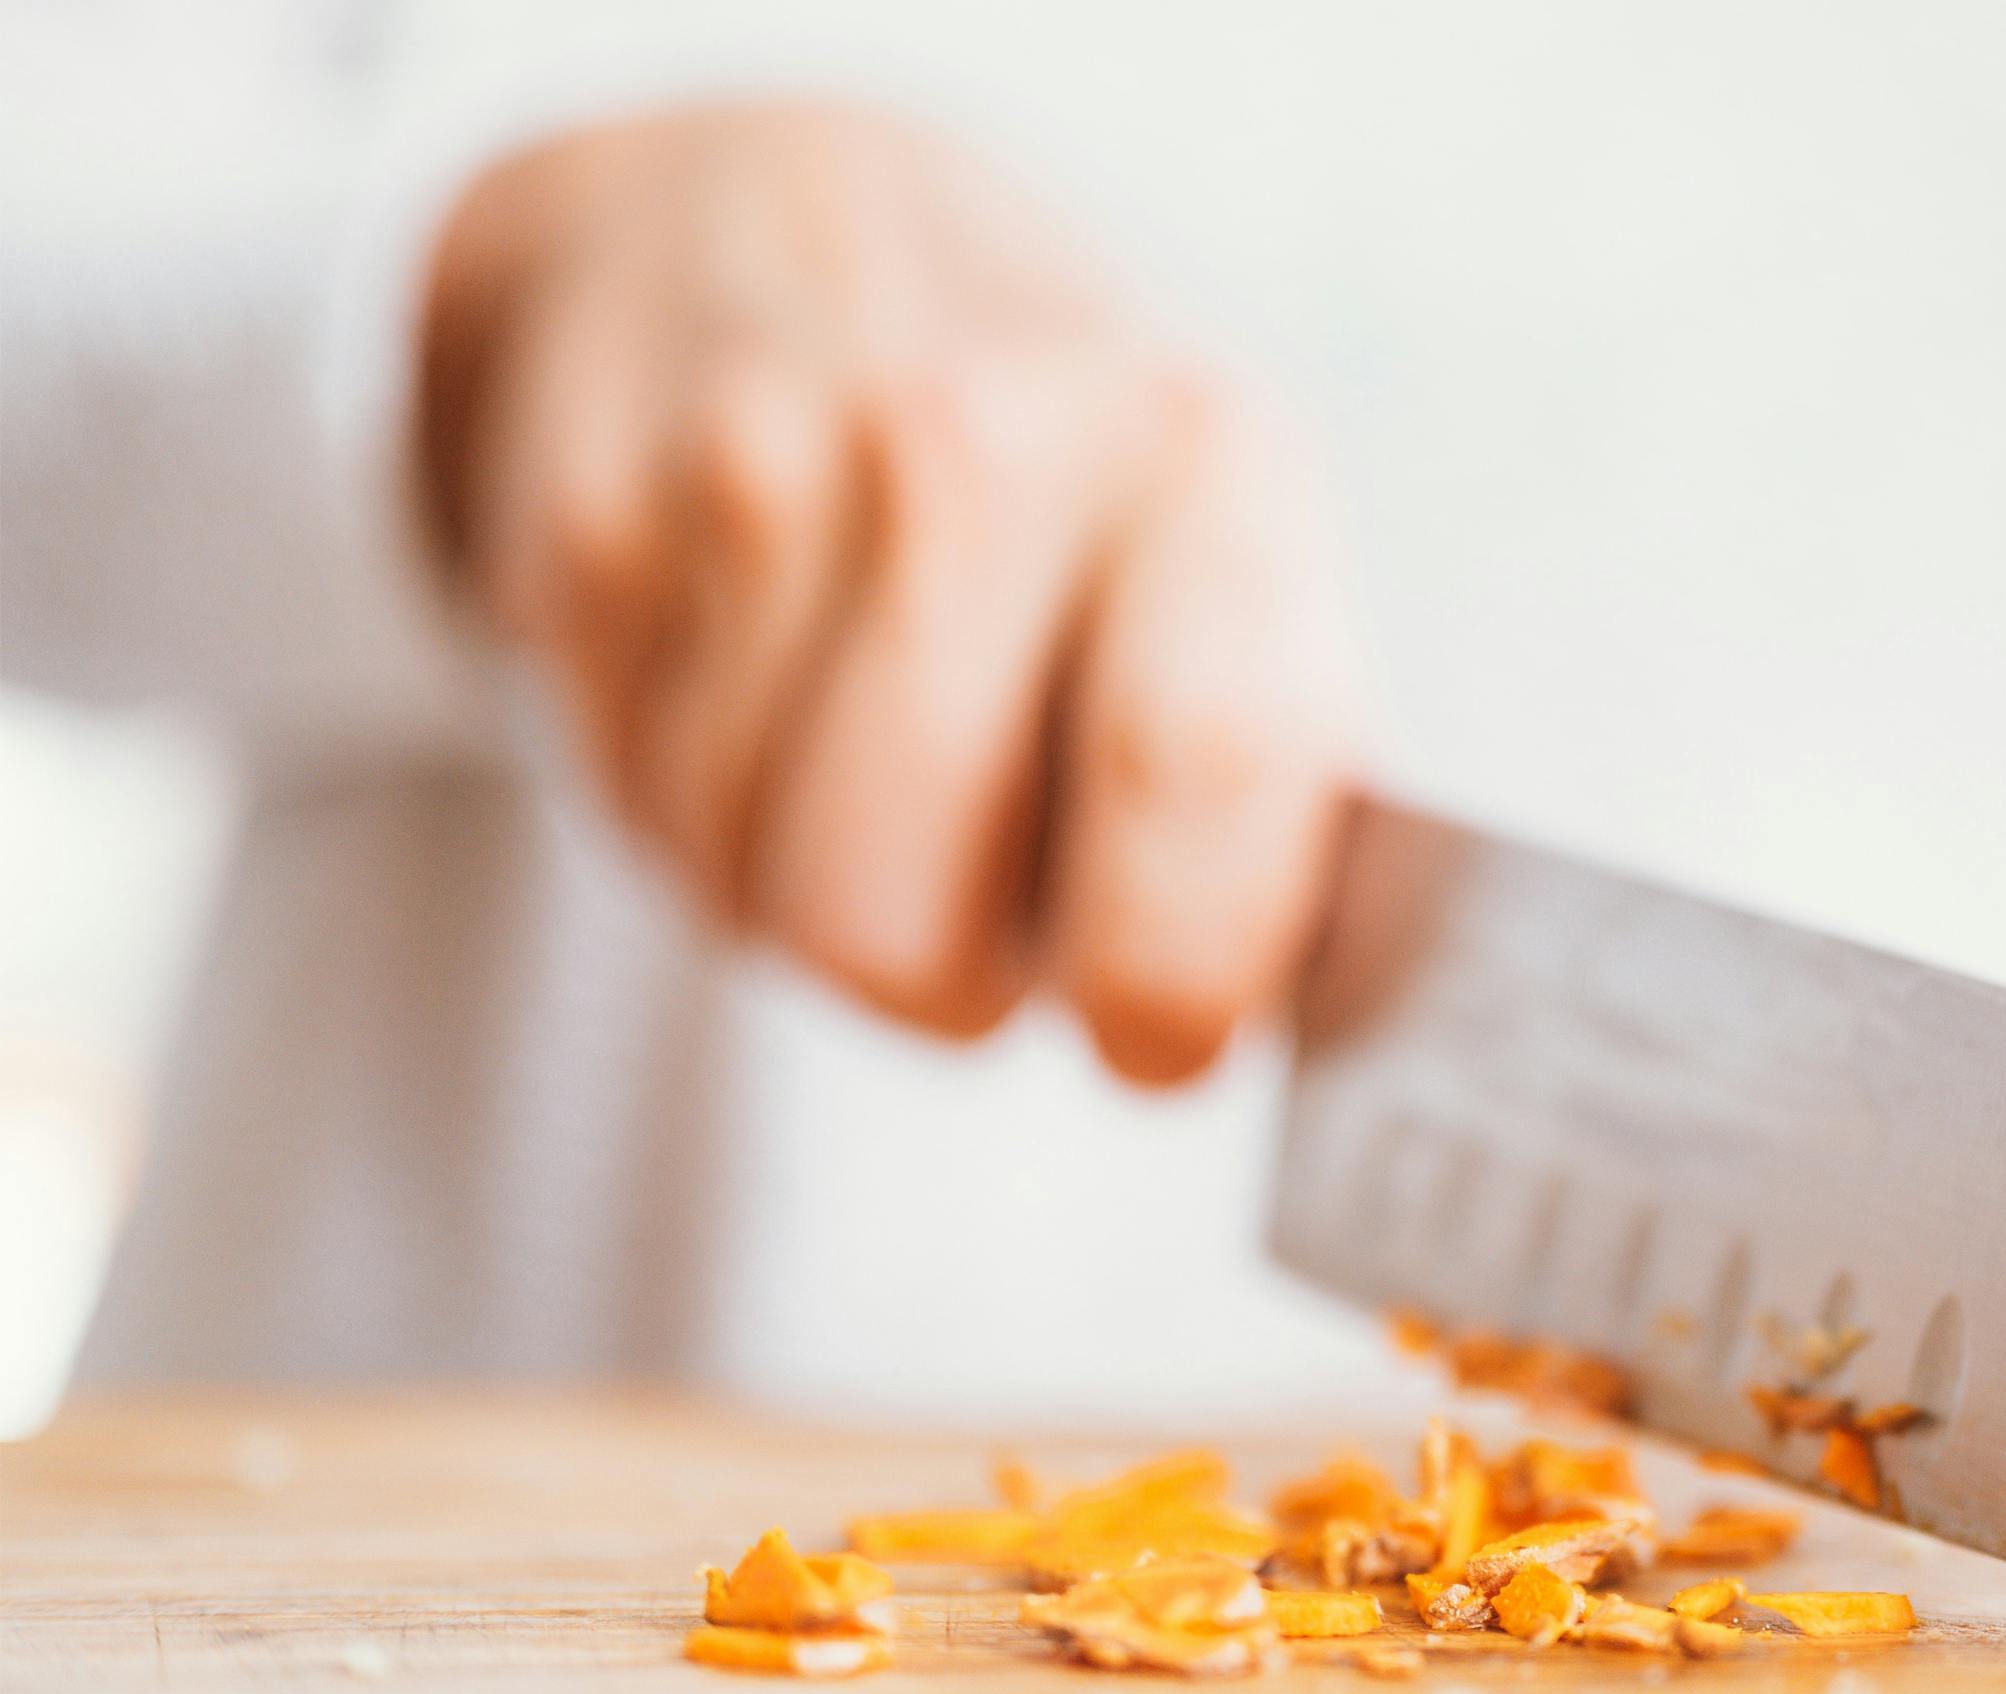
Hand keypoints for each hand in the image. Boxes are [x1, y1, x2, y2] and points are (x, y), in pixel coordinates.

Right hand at [418, 104, 1354, 1081]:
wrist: (781, 208)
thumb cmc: (1057, 463)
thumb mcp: (1229, 560)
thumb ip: (1273, 779)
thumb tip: (1259, 1010)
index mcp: (1197, 458)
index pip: (1191, 765)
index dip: (1168, 967)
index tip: (1156, 1027)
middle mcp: (978, 442)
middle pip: (897, 926)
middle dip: (949, 976)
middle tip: (999, 884)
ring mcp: (755, 468)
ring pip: (752, 892)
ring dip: (814, 887)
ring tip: (875, 746)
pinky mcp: (587, 518)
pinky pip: (636, 813)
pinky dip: (701, 806)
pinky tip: (758, 680)